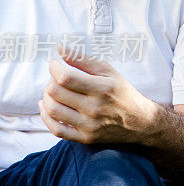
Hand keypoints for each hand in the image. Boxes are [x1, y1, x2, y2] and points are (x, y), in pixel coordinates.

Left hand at [38, 44, 154, 144]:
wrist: (140, 122)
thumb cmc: (121, 92)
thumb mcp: (107, 71)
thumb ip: (82, 59)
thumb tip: (60, 47)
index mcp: (102, 89)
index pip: (65, 78)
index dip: (54, 68)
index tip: (55, 65)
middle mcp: (95, 108)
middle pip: (55, 92)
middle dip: (50, 81)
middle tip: (55, 79)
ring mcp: (89, 125)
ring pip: (53, 110)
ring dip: (46, 97)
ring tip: (52, 92)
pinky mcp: (85, 138)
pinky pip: (56, 130)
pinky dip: (45, 117)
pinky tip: (47, 107)